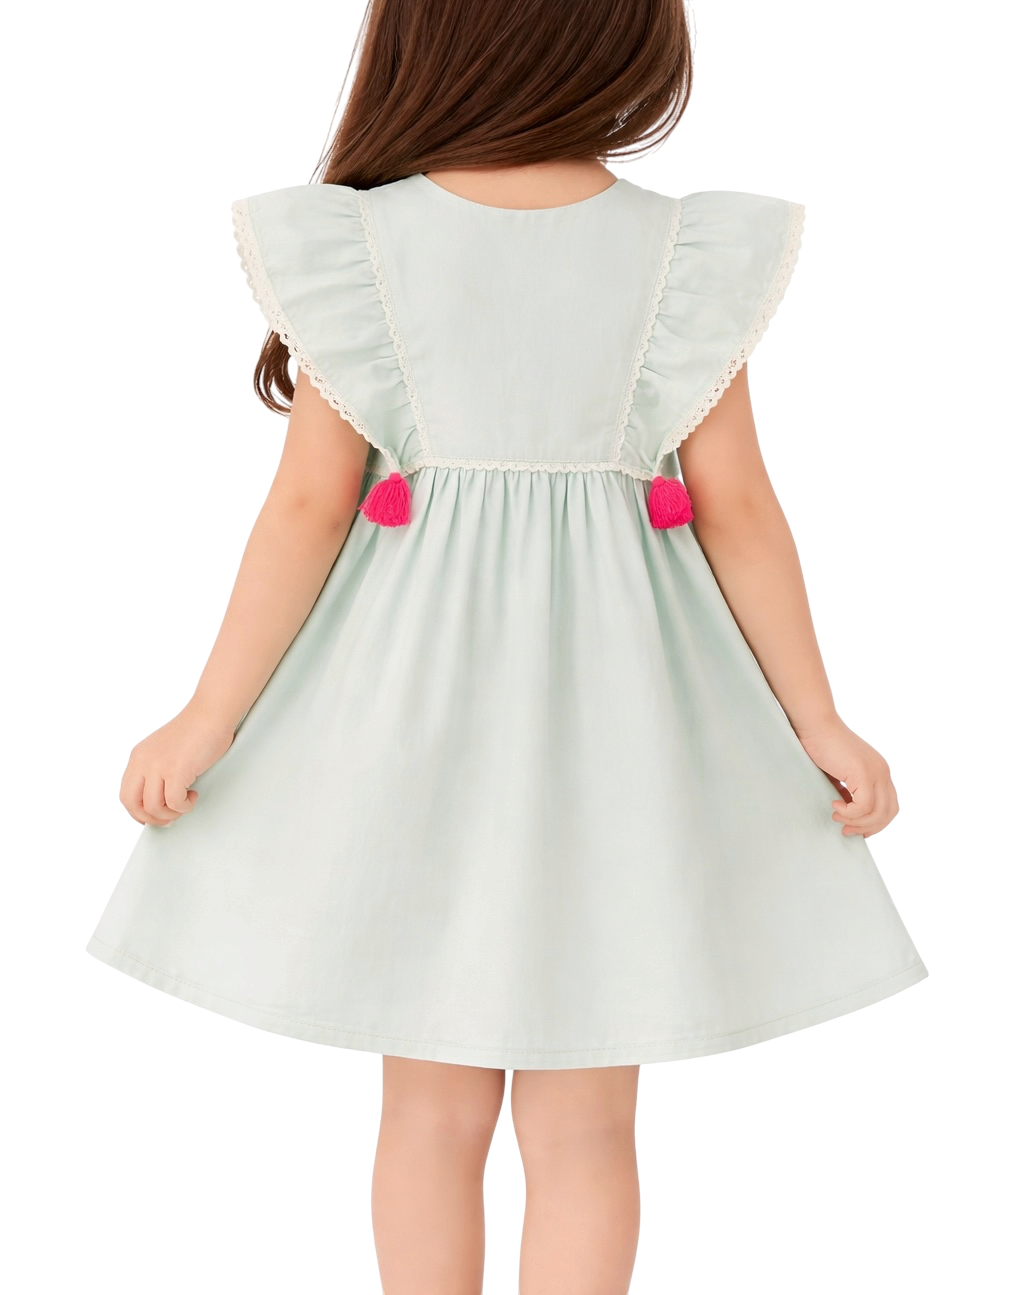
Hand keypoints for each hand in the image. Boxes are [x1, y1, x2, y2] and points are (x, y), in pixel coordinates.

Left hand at [120, 704, 234, 827]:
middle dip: (151, 818)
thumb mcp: (164, 750)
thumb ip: (157, 770)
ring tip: (185, 803)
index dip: (139, 811)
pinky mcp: (176, 770)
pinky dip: (185, 806)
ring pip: (153, 808)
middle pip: (132, 804)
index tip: (155, 814)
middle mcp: (144, 761)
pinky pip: (175, 803)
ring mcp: (158, 766)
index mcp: (139, 757)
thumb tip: (161, 800)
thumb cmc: (197, 730)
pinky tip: (193, 796)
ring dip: (171, 813)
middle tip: (169, 817)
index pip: (126, 794)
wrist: (211, 713)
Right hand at [796, 717, 898, 839]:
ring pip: (878, 812)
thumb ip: (848, 792)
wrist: (815, 725)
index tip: (853, 828)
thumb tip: (848, 816)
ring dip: (856, 822)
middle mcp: (883, 772)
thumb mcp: (840, 775)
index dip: (874, 823)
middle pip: (889, 813)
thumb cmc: (821, 745)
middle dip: (868, 827)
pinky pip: (864, 806)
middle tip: (845, 830)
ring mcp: (876, 772)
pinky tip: (835, 805)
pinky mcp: (863, 774)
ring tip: (836, 817)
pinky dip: (850, 813)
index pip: (889, 806)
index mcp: (880, 771)